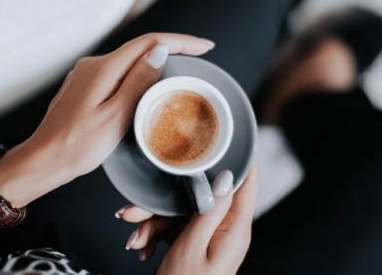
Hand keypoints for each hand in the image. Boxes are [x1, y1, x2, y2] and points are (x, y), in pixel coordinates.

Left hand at [0, 33, 214, 209]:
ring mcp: (86, 75)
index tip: (206, 47)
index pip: (149, 43)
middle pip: (140, 48)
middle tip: (200, 56)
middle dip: (173, 47)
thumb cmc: (78, 145)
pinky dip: (139, 72)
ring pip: (129, 60)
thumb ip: (138, 82)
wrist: (44, 160)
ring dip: (156, 60)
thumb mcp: (116, 116)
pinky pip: (118, 72)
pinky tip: (149, 82)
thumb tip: (160, 52)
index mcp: (103, 68)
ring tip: (182, 67)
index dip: (181, 41)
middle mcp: (93, 64)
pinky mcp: (84, 86)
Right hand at [118, 167, 257, 274]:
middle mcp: (226, 230)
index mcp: (235, 230)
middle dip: (167, 203)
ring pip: (182, 212)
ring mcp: (211, 236)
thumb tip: (226, 177)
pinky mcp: (197, 243)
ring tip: (134, 238)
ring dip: (154, 223)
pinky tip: (141, 246)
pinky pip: (176, 226)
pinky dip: (156, 234)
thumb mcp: (193, 247)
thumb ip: (209, 210)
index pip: (246, 184)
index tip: (233, 133)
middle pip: (201, 198)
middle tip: (136, 211)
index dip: (241, 157)